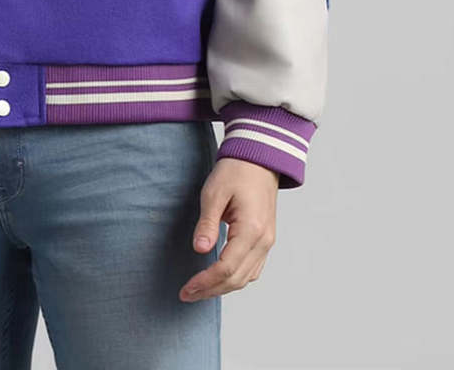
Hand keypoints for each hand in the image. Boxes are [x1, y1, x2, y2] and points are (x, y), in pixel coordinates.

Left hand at [179, 157, 278, 301]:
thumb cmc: (236, 171)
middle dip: (211, 290)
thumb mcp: (214, 193)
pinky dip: (235, 278)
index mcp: (252, 230)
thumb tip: (200, 250)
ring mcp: (267, 241)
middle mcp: (264, 240)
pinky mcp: (265, 239)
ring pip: (247, 277)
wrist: (259, 158)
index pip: (227, 268)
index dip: (205, 282)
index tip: (186, 288)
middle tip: (187, 295)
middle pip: (237, 279)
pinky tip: (219, 278)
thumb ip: (207, 223)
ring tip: (199, 290)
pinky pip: (253, 268)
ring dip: (223, 288)